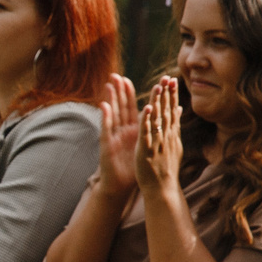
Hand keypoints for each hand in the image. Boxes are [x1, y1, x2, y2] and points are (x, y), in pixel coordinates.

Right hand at [96, 74, 142, 199]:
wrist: (120, 185)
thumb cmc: (133, 168)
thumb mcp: (143, 147)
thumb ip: (148, 133)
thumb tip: (158, 122)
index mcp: (132, 130)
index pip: (132, 108)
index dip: (131, 94)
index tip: (129, 79)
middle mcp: (122, 131)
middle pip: (121, 107)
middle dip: (119, 91)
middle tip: (117, 75)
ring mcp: (113, 136)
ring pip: (112, 114)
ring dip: (111, 99)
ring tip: (110, 84)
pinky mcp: (106, 144)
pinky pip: (106, 128)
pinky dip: (105, 117)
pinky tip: (104, 105)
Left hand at [137, 75, 183, 191]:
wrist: (162, 188)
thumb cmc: (165, 166)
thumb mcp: (173, 144)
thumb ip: (174, 126)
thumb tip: (178, 109)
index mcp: (170, 134)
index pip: (172, 111)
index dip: (172, 95)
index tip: (172, 80)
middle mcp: (166, 137)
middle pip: (167, 112)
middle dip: (167, 94)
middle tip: (167, 77)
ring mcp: (157, 143)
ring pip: (157, 119)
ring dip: (158, 102)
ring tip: (158, 86)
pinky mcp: (146, 150)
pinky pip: (146, 132)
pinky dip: (147, 120)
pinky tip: (146, 108)